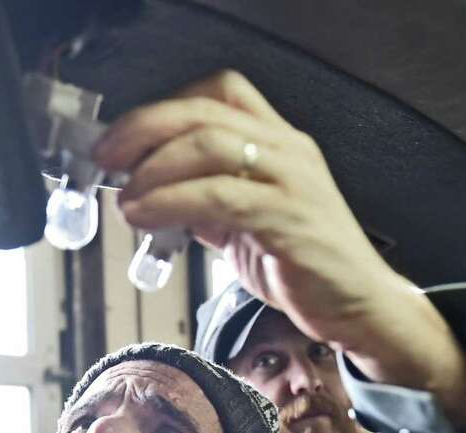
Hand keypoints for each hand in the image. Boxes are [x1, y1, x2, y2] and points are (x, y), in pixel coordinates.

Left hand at [93, 71, 465, 431]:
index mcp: (281, 142)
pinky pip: (218, 197)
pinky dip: (171, 202)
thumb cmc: (307, 266)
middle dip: (142, 130)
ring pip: (207, 147)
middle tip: (105, 158)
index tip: (125, 137)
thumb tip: (153, 195)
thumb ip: (208, 204)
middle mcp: (289, 150)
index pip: (219, 93)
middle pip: (203, 113)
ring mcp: (291, 181)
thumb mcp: (249, 225)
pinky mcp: (287, 218)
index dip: (164, 107)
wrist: (360, 307)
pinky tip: (146, 216)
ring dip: (151, 171)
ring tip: (125, 198)